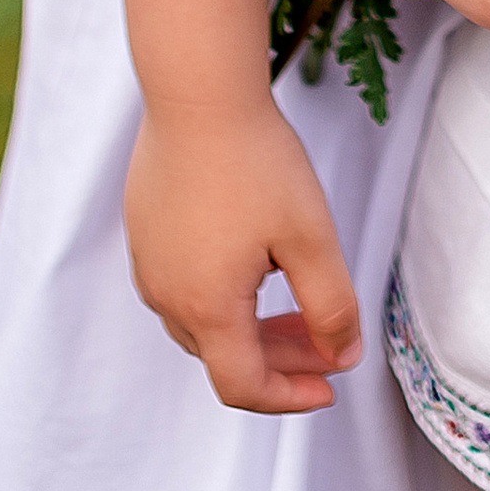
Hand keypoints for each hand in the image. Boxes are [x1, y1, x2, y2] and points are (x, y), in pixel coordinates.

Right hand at [122, 96, 362, 413]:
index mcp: (206, 308)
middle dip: (282, 358)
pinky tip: (259, 263)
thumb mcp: (311, 237)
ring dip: (254, 327)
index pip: (243, 387)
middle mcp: (167, 296)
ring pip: (204, 322)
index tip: (329, 385)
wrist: (198, 94)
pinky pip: (184, 286)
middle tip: (329, 342)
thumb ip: (332, 306)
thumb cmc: (256, 161)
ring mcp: (149, 264)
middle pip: (225, 356)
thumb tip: (343, 356)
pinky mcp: (145, 233)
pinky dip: (226, 296)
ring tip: (300, 303)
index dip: (289, 397)